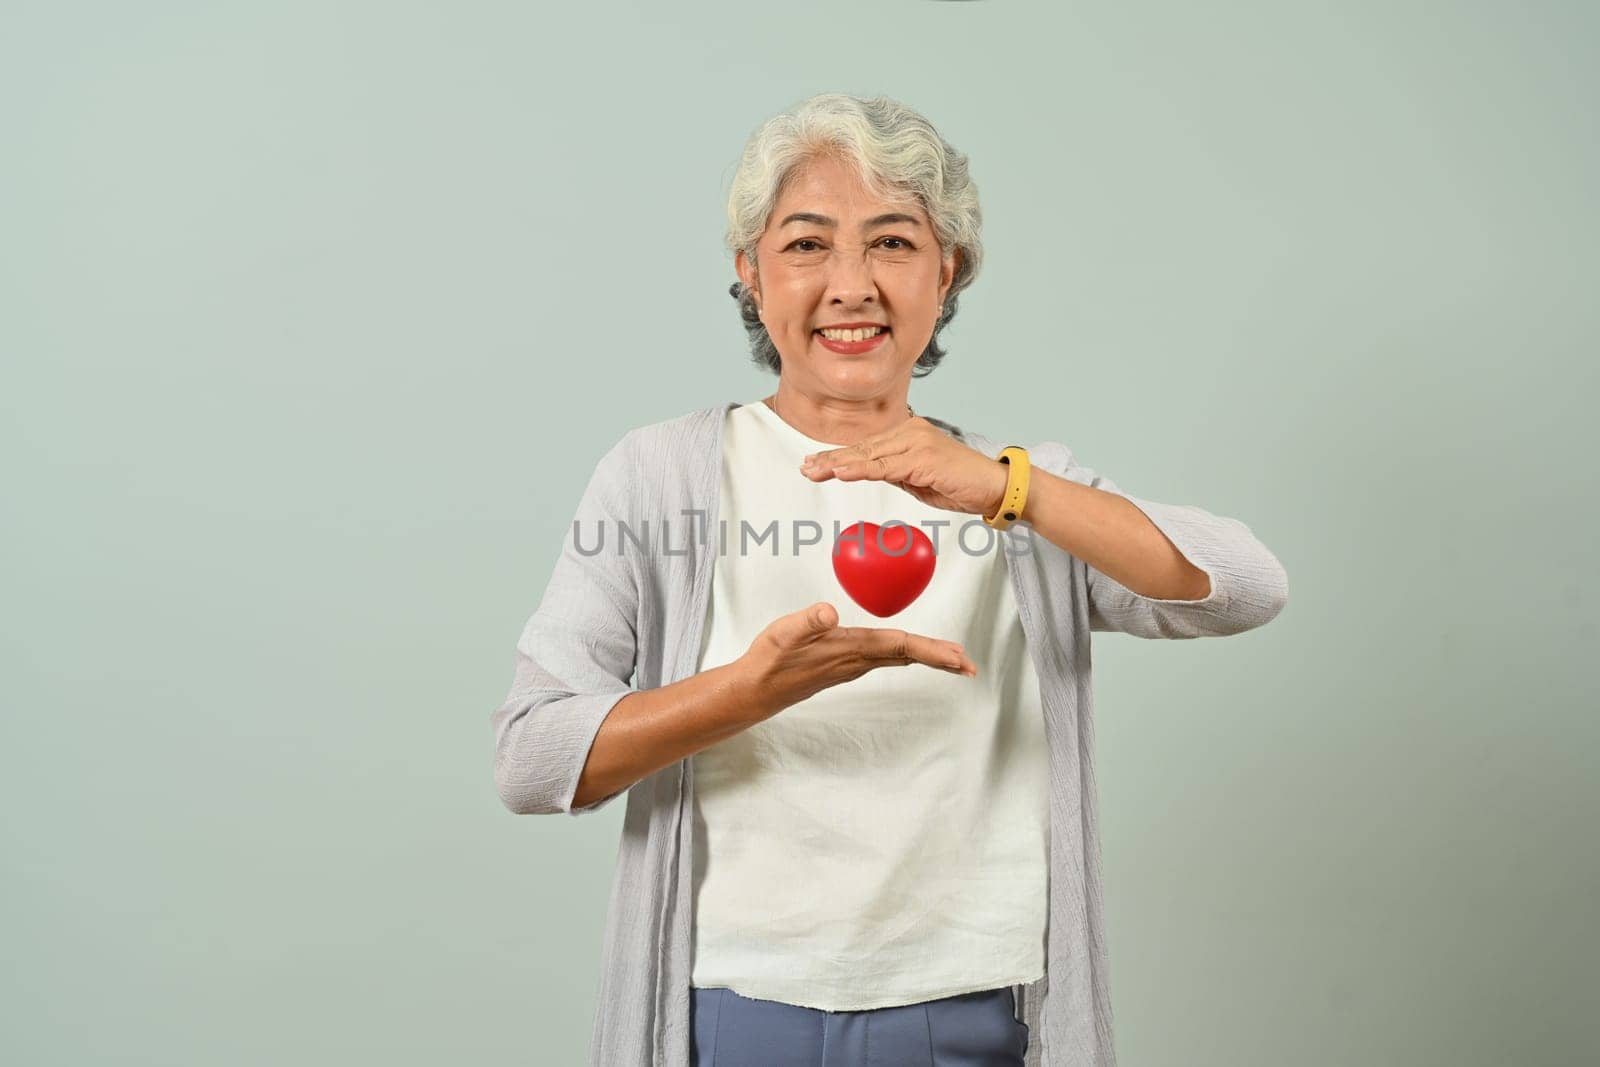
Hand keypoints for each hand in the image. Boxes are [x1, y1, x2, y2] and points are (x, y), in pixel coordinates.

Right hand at [737, 601, 977, 720]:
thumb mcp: (783, 633)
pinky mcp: (845, 667)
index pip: (899, 645)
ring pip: (899, 658)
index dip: (930, 649)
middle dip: (940, 659)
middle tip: (970, 667)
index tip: (957, 657)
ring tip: (954, 660)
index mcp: (849, 648)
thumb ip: (807, 621)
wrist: (755, 691)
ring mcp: (852, 666)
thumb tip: (830, 613)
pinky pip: (886, 659)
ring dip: (927, 658)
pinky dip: (907, 654)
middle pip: (907, 656)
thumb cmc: (769, 660)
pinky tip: (910, 652)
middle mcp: (857, 661)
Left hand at [799, 416, 1008, 516]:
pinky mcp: (923, 456)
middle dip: (831, 459)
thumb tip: (870, 472)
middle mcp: (911, 431)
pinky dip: (860, 470)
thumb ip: (896, 472)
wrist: (996, 488)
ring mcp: (917, 441)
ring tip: (814, 470)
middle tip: (805, 468)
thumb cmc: (961, 485)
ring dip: (838, 464)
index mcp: (910, 434)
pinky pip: (885, 466)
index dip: (839, 456)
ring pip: (869, 455)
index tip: (815, 464)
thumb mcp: (920, 480)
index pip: (867, 447)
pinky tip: (841, 472)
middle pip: (863, 448)